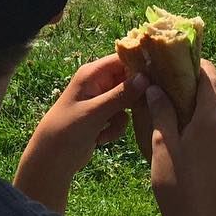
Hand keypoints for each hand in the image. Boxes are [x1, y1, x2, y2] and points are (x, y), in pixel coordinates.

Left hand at [13, 55, 148, 213]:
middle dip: (135, 97)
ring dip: (122, 118)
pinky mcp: (103, 115)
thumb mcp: (96, 112)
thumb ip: (120, 95)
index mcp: (91, 73)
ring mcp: (100, 99)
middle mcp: (97, 82)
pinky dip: (115, 128)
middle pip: (128, 80)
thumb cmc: (68, 129)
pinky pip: (121, 117)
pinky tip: (101, 139)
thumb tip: (145, 77)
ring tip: (107, 129)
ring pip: (127, 101)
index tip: (162, 75)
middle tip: (143, 110)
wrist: (53, 156)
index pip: (122, 59)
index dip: (141, 65)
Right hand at [134, 61, 215, 215]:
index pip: (209, 80)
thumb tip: (156, 87)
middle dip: (214, 87)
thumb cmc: (175, 184)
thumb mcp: (162, 145)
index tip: (187, 61)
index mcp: (212, 120)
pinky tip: (208, 153)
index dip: (199, 67)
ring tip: (198, 127)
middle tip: (192, 91)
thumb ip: (162, 113)